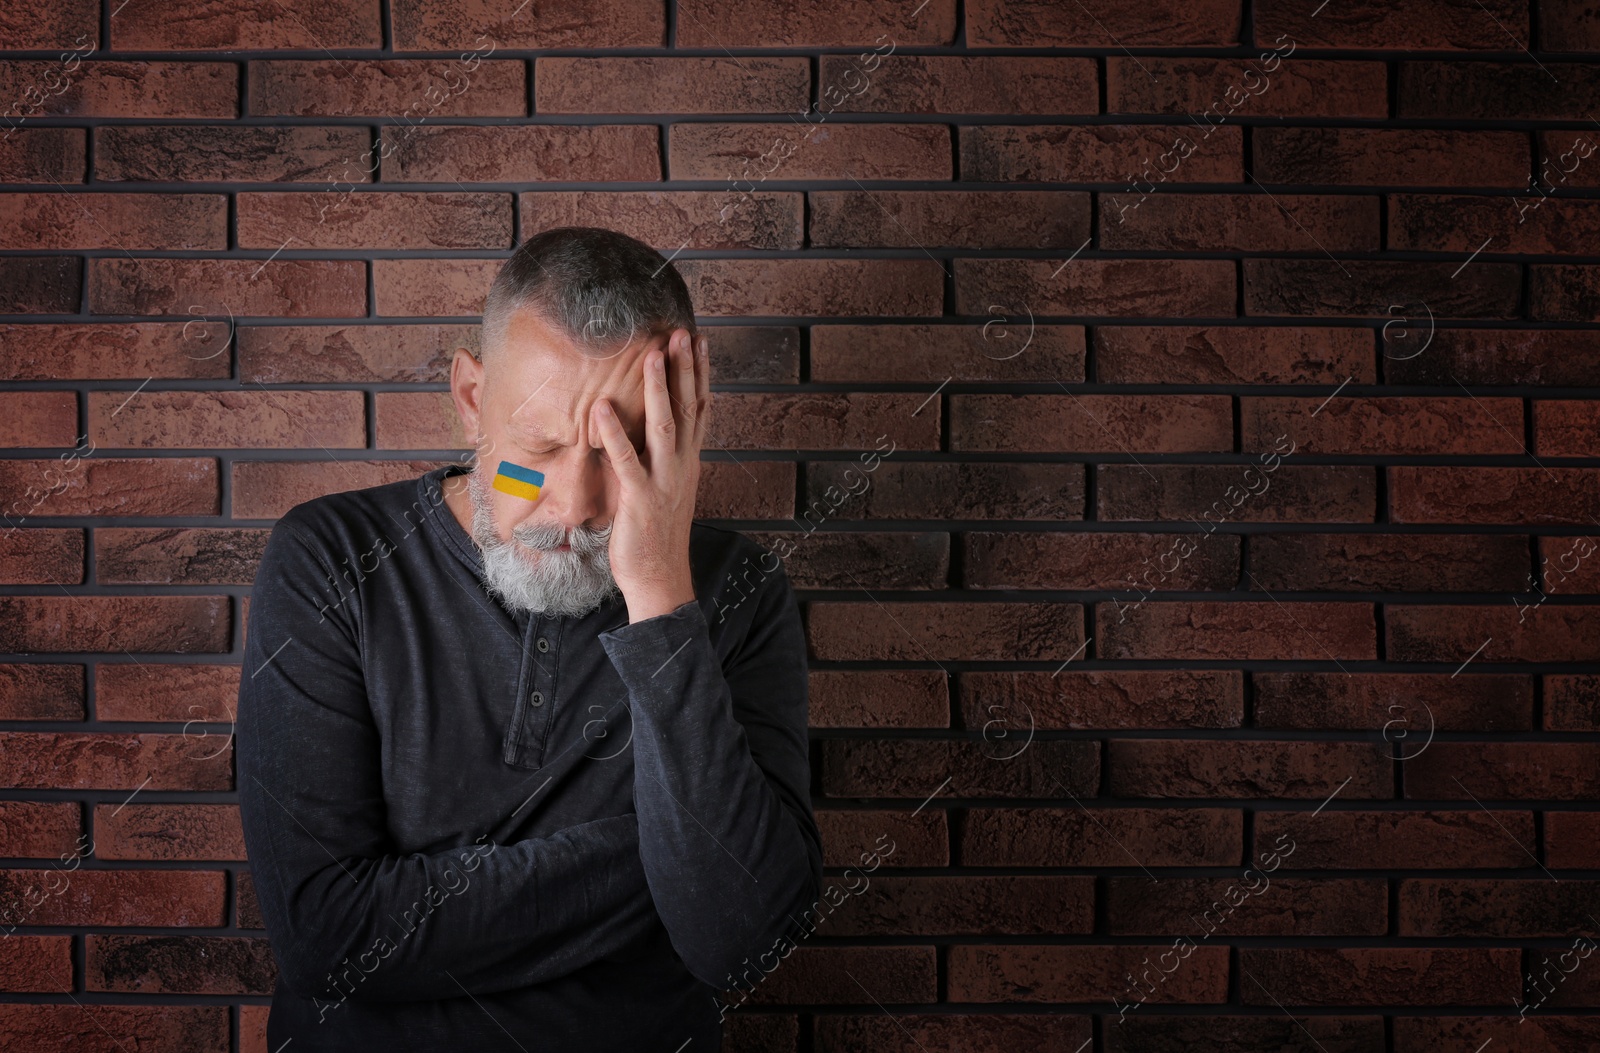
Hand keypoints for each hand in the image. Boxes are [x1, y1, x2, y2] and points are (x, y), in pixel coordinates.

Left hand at [591, 327, 709, 622]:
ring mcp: (664, 481)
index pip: (700, 408)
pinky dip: (614, 433)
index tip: (699, 341)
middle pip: (689, 408)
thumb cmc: (656, 535)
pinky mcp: (640, 499)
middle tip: (683, 333)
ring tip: (651, 355)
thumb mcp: (665, 488)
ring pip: (666, 426)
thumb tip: (649, 431)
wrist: (661, 578)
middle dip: (686, 369)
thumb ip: (660, 458)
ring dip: (659, 389)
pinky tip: (601, 408)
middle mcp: (683, 466)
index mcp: (689, 462)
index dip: (700, 374)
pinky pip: (627, 461)